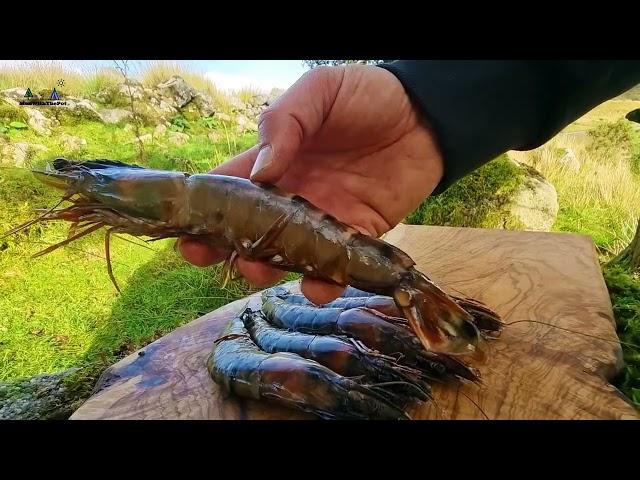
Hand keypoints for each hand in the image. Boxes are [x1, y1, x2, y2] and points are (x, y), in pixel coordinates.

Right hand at [178, 64, 443, 303]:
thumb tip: (261, 171)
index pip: (230, 187)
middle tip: (203, 256)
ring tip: (256, 269)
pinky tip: (317, 285)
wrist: (425, 115)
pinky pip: (335, 267)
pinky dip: (324, 282)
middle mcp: (292, 195)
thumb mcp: (318, 93)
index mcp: (276, 161)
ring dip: (266, 268)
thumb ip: (285, 123)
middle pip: (249, 229)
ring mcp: (322, 219)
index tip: (181, 226)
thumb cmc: (366, 96)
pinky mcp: (357, 235)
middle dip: (222, 245)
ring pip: (285, 255)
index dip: (203, 207)